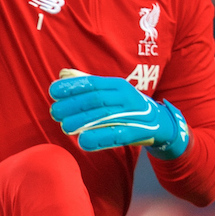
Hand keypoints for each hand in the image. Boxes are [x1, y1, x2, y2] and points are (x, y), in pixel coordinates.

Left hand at [49, 74, 189, 158]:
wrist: (161, 122)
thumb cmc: (128, 106)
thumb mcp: (111, 92)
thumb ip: (88, 83)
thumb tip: (63, 74)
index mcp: (117, 85)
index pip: (92, 83)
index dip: (72, 87)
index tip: (53, 92)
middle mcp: (126, 96)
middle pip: (95, 99)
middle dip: (73, 105)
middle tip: (55, 112)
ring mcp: (133, 114)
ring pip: (104, 116)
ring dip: (82, 122)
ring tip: (64, 127)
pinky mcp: (137, 132)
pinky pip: (117, 135)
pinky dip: (99, 138)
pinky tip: (83, 142)